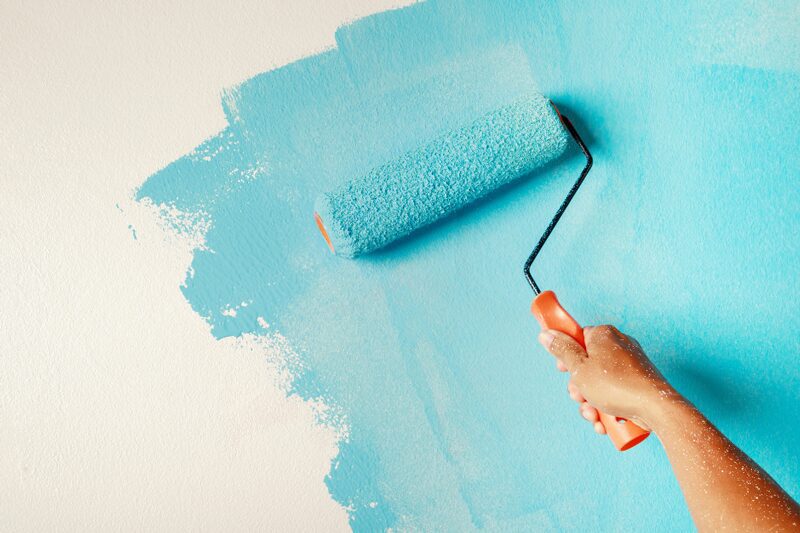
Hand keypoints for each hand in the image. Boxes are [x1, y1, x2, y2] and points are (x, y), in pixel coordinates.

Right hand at [538, 325, 675, 433]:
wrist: (656, 408)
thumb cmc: (616, 386)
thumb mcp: (580, 368)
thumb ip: (562, 350)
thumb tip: (546, 334)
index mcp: (604, 335)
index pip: (578, 338)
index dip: (567, 356)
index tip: (562, 370)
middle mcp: (618, 346)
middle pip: (587, 364)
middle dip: (579, 387)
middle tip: (579, 397)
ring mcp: (630, 365)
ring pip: (599, 383)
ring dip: (590, 402)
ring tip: (593, 415)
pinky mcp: (637, 383)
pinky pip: (614, 393)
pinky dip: (606, 407)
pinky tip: (604, 422)